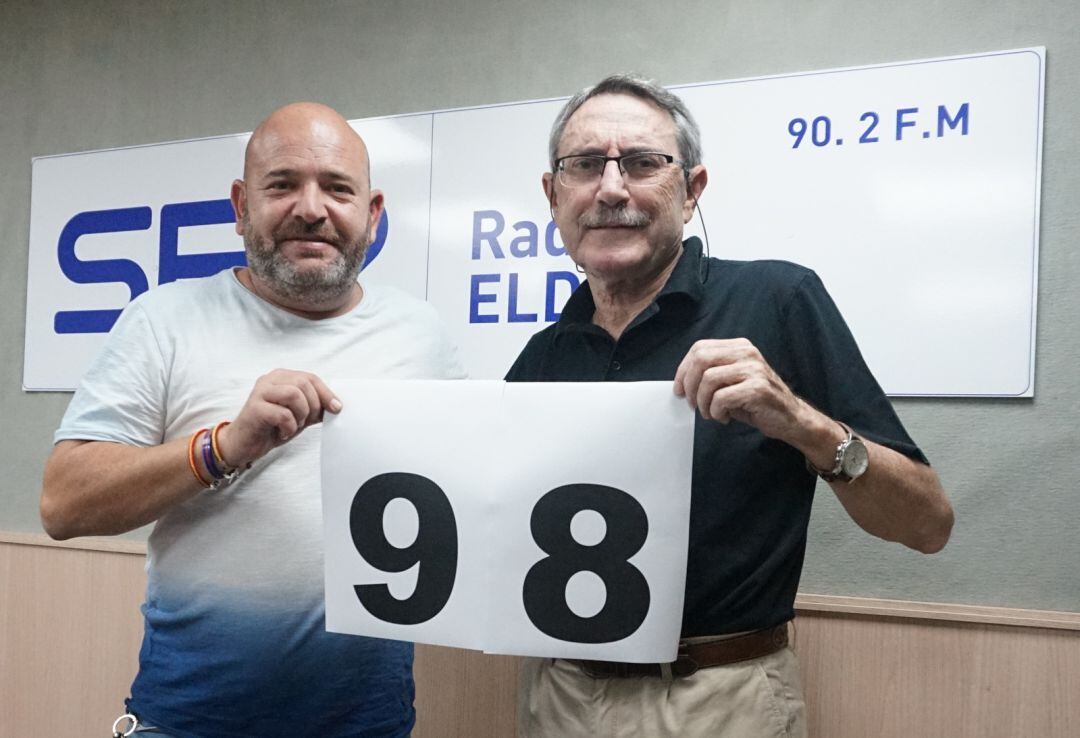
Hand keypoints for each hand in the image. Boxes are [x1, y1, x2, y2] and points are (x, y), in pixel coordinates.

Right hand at [216, 369, 341, 468]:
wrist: (243, 444)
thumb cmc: (270, 428)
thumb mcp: (298, 416)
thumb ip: (314, 408)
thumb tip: (336, 406)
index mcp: (281, 377)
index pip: (310, 378)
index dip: (326, 393)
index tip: (336, 408)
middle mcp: (270, 380)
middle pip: (304, 383)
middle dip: (312, 406)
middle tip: (305, 422)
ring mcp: (260, 392)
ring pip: (294, 394)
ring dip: (300, 414)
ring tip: (293, 426)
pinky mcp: (255, 408)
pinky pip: (283, 414)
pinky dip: (289, 426)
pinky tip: (283, 433)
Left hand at [673, 338, 807, 441]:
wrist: (789, 418)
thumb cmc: (756, 401)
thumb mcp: (732, 381)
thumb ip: (711, 374)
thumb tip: (681, 383)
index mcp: (739, 347)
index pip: (699, 348)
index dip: (683, 370)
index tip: (679, 390)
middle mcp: (747, 353)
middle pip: (701, 359)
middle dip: (689, 385)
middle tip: (692, 404)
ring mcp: (754, 369)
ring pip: (709, 379)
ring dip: (703, 402)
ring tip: (710, 413)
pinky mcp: (758, 388)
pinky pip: (722, 398)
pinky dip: (716, 412)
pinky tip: (724, 417)